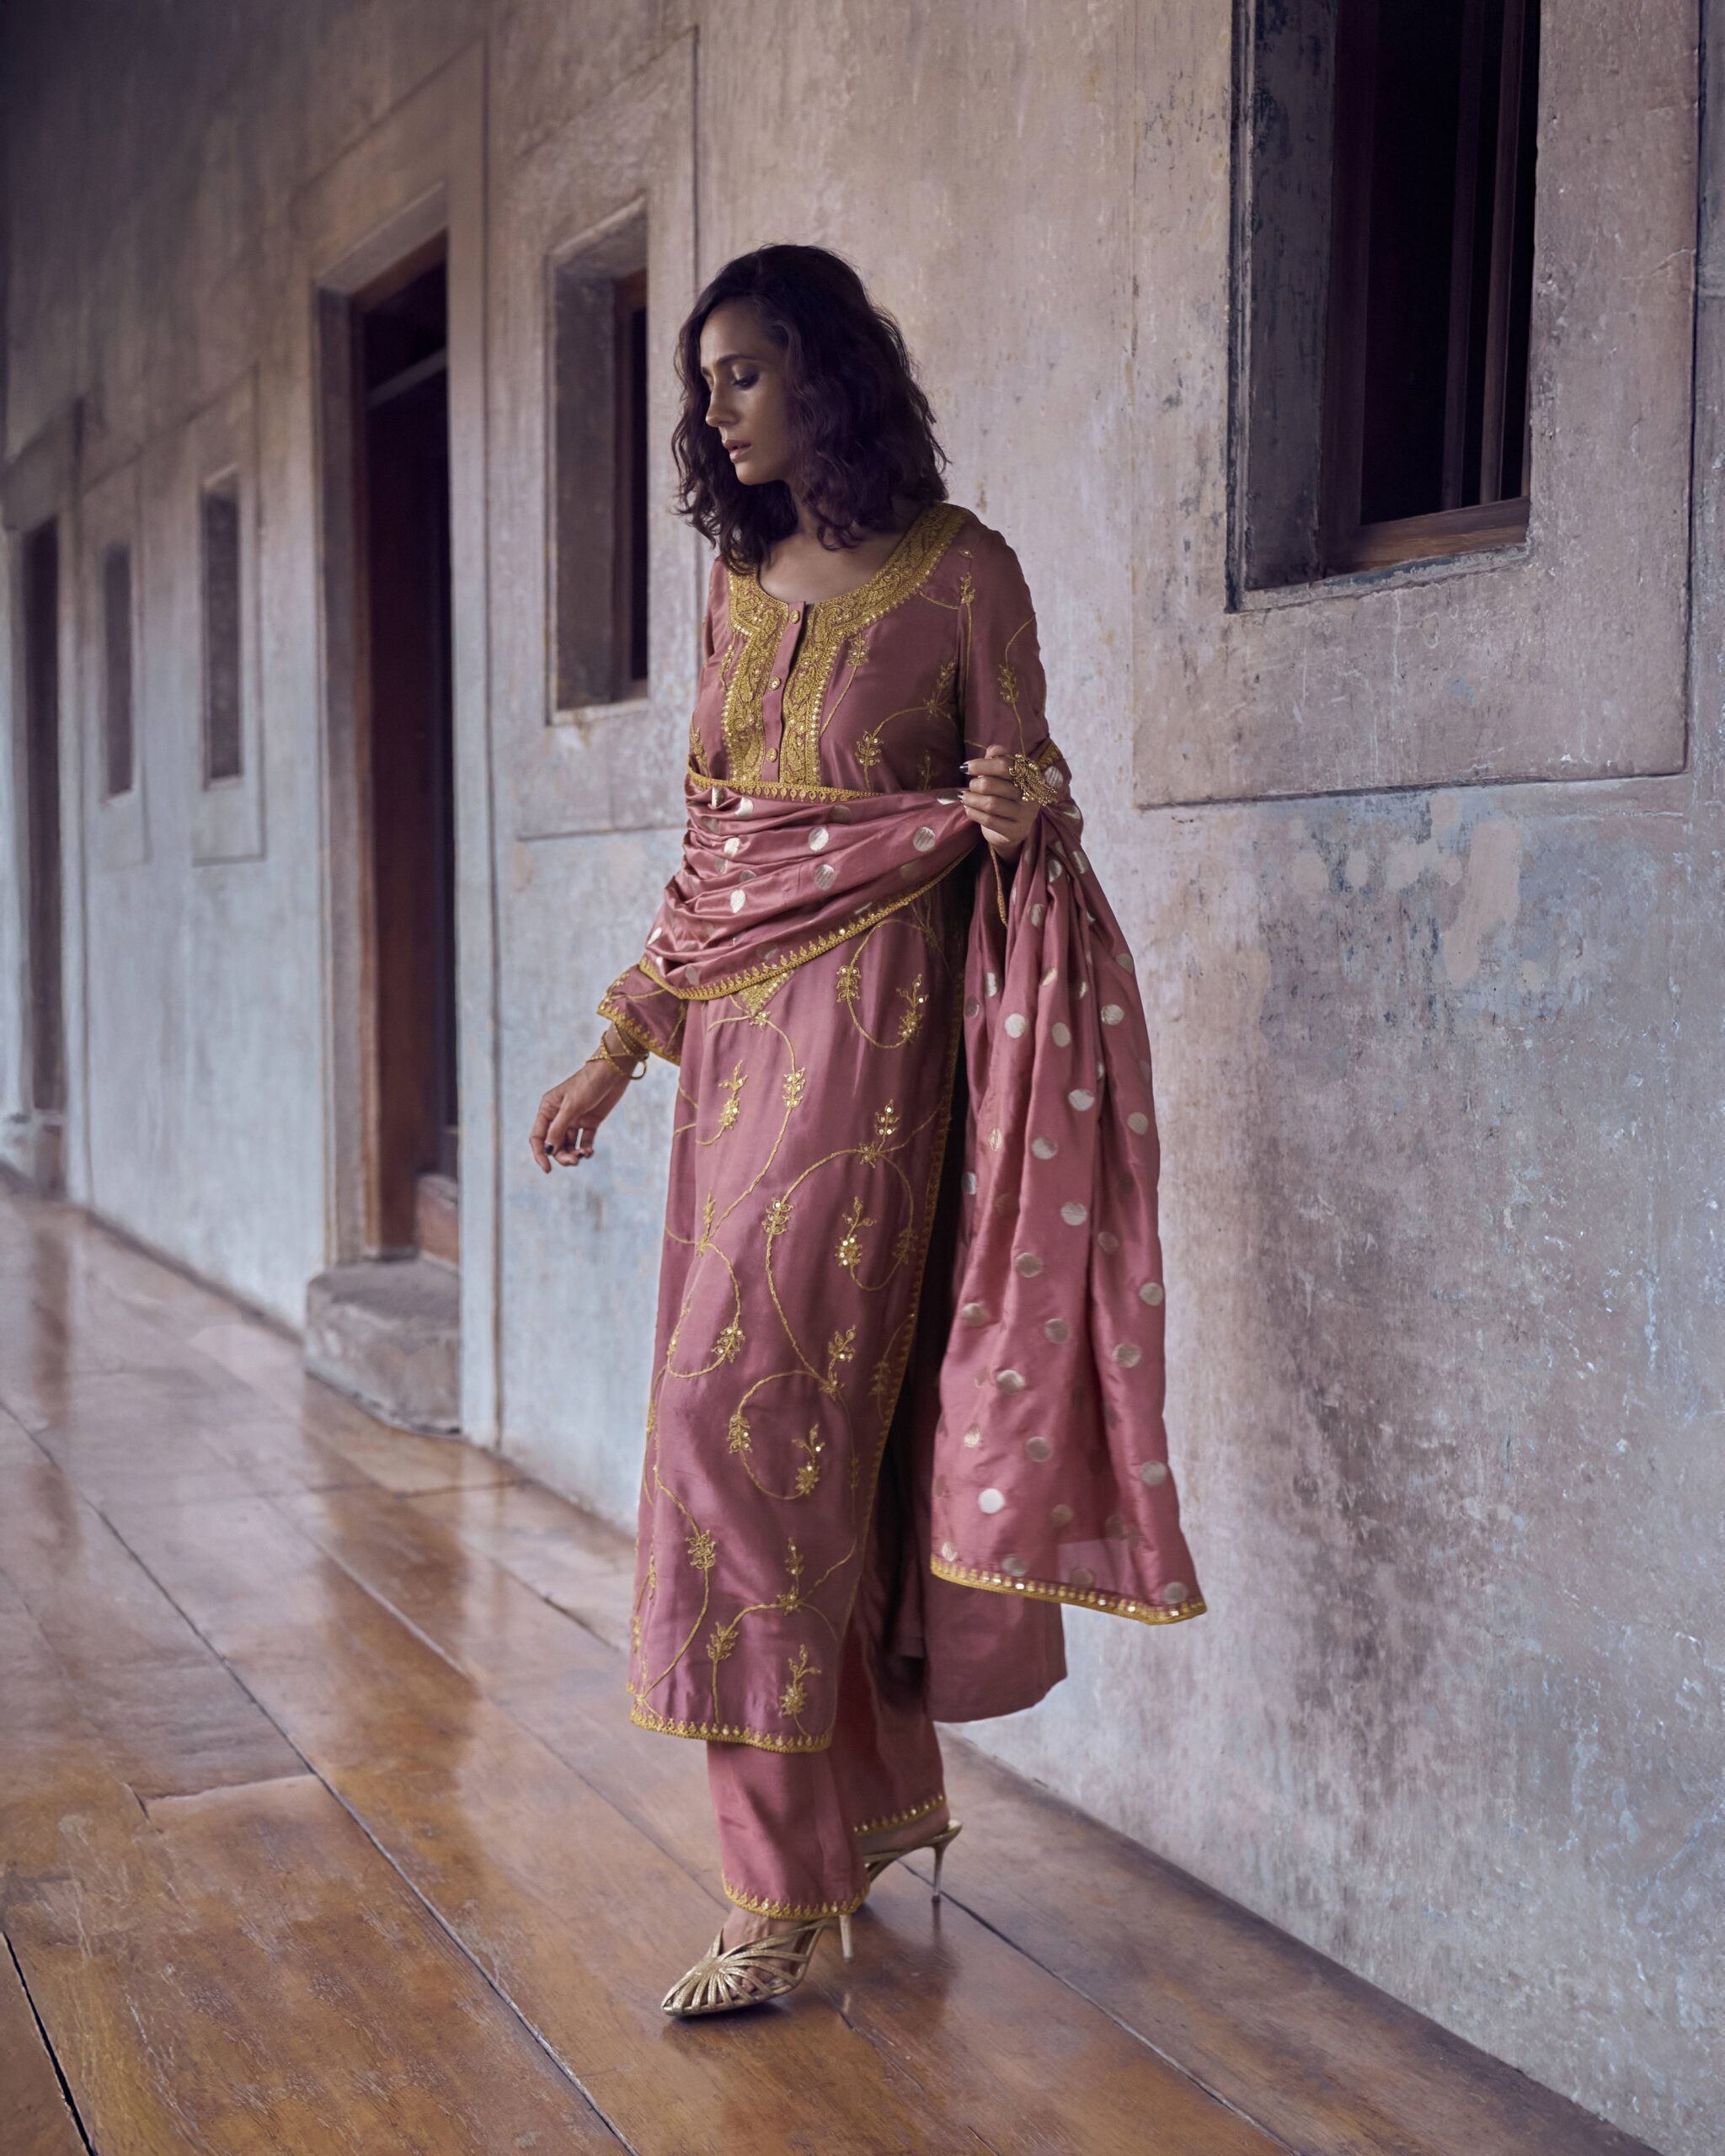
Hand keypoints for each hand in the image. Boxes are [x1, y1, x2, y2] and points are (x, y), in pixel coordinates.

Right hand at [529, 1030, 642, 1172]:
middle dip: (562, 1155)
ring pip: (569, 1145)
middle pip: (555, 1144)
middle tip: (575, 1161)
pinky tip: (590, 1152)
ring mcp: (575, 1119)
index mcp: (548, 1109)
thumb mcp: (572, 1106)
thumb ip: (559, 1128)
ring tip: (584, 1155)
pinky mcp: (590, 1122)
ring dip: (575, 1153)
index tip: (547, 1169)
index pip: (538, 1137)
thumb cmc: (588, 1083)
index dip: (540, 1154)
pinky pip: (585, 1141)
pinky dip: (586, 1149)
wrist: (613, 1071)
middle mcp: (559, 1116)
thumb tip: (549, 1149)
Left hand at [960, 744, 1039, 856]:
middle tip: (970, 786)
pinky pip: (989, 820)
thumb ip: (998, 760)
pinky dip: (973, 813)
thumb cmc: (1005, 796)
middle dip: (975, 784)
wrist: (1012, 828)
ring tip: (965, 798)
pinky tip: (968, 809)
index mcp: (1032, 775)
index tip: (965, 767)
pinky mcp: (1016, 831)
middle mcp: (1033, 794)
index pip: (1005, 765)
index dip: (982, 765)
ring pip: (991, 803)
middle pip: (995, 784)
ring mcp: (1026, 814)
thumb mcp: (1003, 776)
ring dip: (971, 799)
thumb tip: (994, 749)